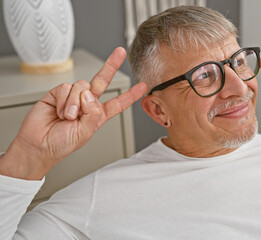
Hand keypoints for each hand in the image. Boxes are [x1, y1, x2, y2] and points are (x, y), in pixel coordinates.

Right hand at [0, 47, 147, 179]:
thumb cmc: (61, 144)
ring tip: (67, 117)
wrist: (38, 145)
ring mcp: (73, 97)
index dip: (130, 95)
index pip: (118, 103)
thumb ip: (92, 113)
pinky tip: (58, 111)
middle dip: (111, 65)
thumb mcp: (84, 133)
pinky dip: (64, 101)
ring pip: (82, 86)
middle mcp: (87, 103)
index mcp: (98, 115)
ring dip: (75, 103)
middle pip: (102, 81)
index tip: (142, 86)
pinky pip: (66, 87)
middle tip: (120, 52)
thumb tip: (89, 93)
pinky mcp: (58, 92)